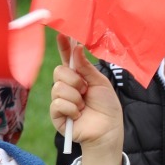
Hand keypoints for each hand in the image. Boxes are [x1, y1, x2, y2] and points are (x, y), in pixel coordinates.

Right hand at [50, 34, 123, 164]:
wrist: (108, 130)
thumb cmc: (107, 107)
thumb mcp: (101, 83)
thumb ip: (87, 68)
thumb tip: (77, 48)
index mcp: (78, 76)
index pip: (67, 58)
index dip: (64, 46)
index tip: (62, 34)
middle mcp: (67, 86)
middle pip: (59, 71)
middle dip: (75, 80)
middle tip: (86, 90)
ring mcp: (60, 99)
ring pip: (58, 87)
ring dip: (75, 97)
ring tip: (84, 106)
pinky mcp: (56, 114)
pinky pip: (57, 103)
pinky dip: (71, 109)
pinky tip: (78, 115)